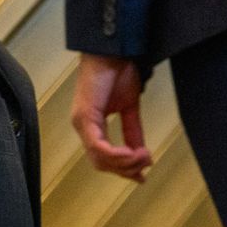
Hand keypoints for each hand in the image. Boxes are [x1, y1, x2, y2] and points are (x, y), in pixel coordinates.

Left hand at [70, 53, 152, 181]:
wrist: (113, 50)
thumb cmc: (117, 71)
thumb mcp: (129, 106)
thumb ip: (132, 130)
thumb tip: (140, 151)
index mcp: (91, 124)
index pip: (102, 157)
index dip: (122, 170)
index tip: (141, 176)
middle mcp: (82, 126)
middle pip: (100, 163)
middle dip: (125, 170)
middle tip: (145, 166)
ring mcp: (81, 122)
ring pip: (99, 158)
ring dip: (125, 163)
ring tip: (143, 157)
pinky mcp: (85, 116)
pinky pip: (99, 146)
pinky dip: (117, 154)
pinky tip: (132, 153)